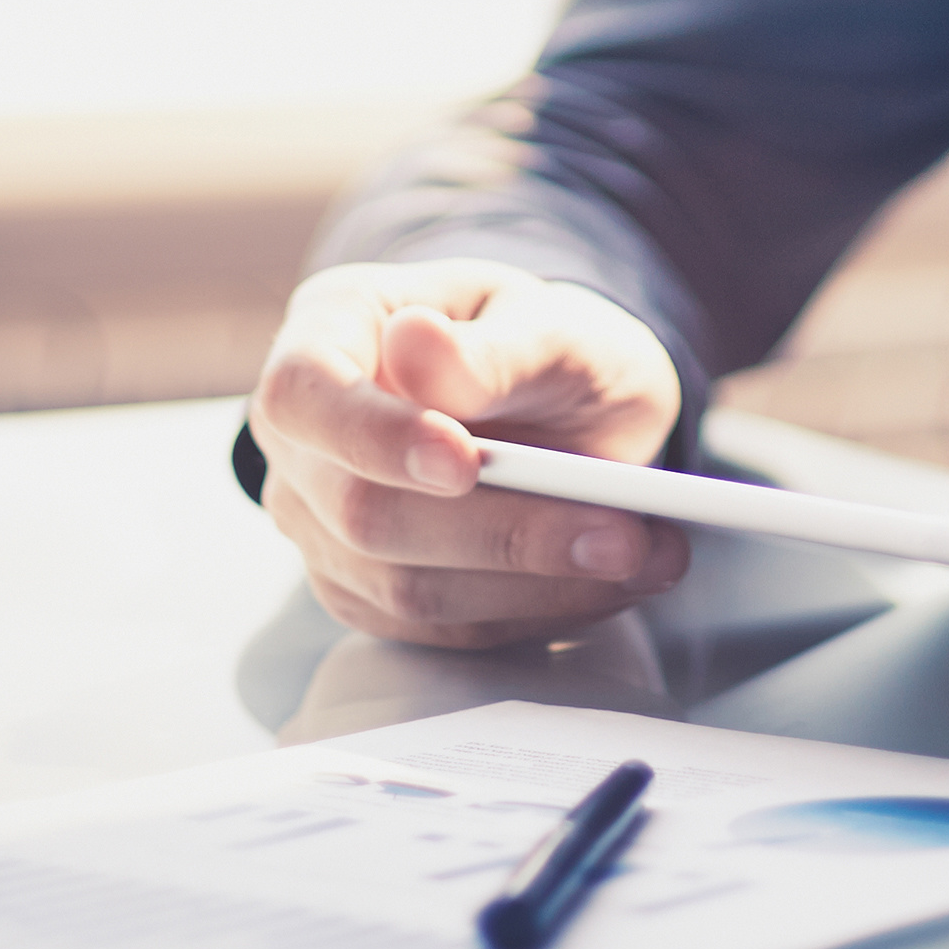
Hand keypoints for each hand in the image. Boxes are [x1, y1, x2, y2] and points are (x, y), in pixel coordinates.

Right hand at [248, 262, 689, 646]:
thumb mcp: (547, 320)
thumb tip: (417, 349)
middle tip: (624, 531)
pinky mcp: (372, 594)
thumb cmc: (541, 342)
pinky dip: (539, 610)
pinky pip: (446, 628)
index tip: (462, 462)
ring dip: (538, 583)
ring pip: (407, 587)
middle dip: (502, 531)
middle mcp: (306, 439)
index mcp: (326, 331)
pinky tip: (612, 581)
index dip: (371, 436)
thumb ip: (494, 346)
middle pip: (361, 511)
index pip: (302, 393)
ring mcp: (326, 525)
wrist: (562, 398)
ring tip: (646, 553)